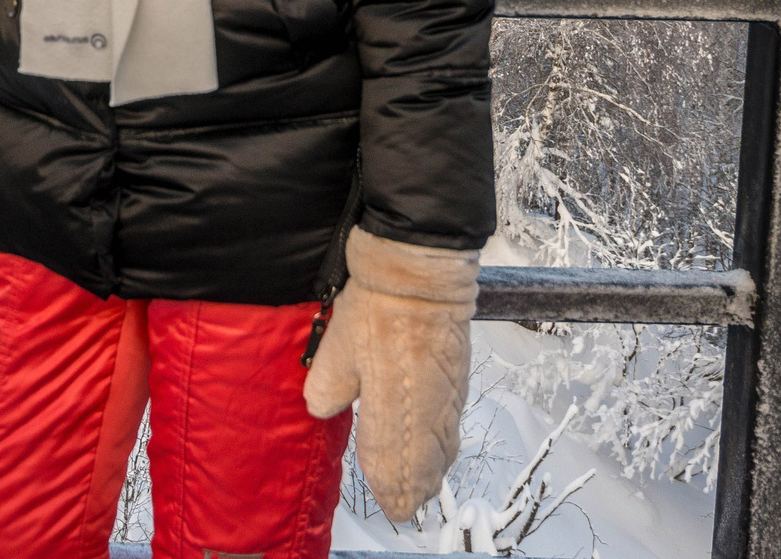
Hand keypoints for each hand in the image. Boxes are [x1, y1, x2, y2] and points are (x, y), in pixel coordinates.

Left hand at [301, 227, 479, 519]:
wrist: (419, 274)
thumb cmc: (377, 307)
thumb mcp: (336, 346)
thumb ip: (329, 385)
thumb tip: (321, 409)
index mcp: (392, 406)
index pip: (391, 461)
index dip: (390, 487)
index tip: (389, 505)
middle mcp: (426, 409)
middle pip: (425, 463)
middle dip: (414, 488)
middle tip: (405, 506)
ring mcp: (447, 396)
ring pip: (443, 448)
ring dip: (432, 472)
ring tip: (422, 489)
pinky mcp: (459, 379)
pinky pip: (452, 426)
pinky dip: (445, 446)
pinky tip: (441, 451)